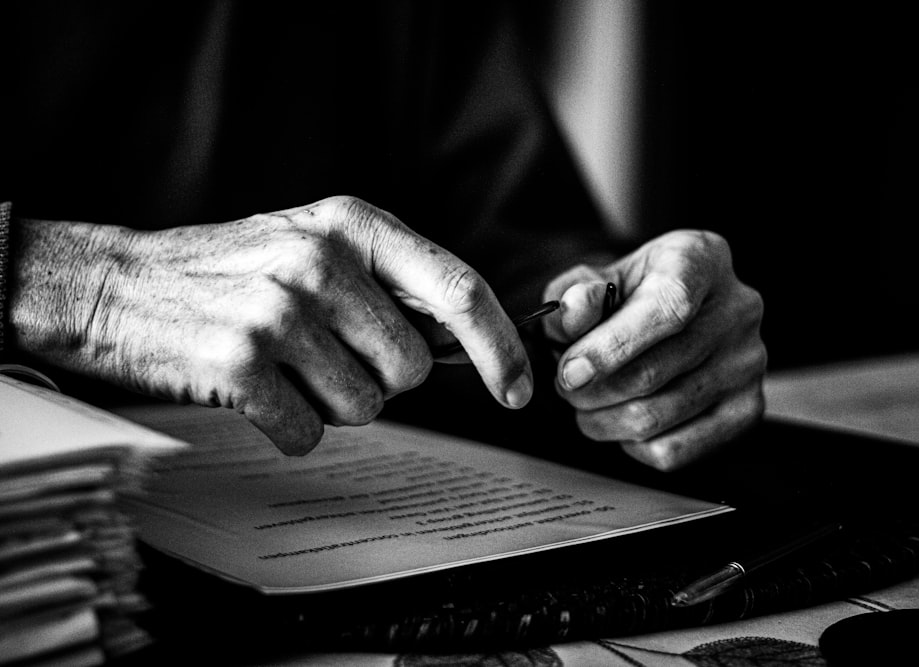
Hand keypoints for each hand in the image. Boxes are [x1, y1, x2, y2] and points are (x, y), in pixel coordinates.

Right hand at [9, 196, 532, 453]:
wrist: (117, 287)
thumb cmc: (233, 271)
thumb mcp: (317, 242)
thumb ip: (393, 281)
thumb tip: (473, 340)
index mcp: (354, 224)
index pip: (459, 289)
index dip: (501, 348)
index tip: (519, 389)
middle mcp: (322, 260)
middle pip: (412, 367)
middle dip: (380, 379)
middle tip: (323, 352)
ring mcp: (280, 311)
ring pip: (365, 406)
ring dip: (331, 402)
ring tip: (282, 364)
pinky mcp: (240, 364)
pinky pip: (310, 433)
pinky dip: (290, 427)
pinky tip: (255, 390)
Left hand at [542, 230, 765, 470]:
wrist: (683, 308)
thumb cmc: (635, 292)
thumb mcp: (598, 277)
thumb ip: (576, 294)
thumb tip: (573, 313)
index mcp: (702, 260)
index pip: (667, 309)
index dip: (610, 347)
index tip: (569, 372)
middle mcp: (738, 309)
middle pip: (654, 372)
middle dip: (591, 390)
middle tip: (567, 387)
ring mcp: (748, 363)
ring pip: (658, 416)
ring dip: (602, 421)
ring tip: (586, 405)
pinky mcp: (747, 409)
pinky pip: (675, 450)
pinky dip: (633, 445)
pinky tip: (621, 422)